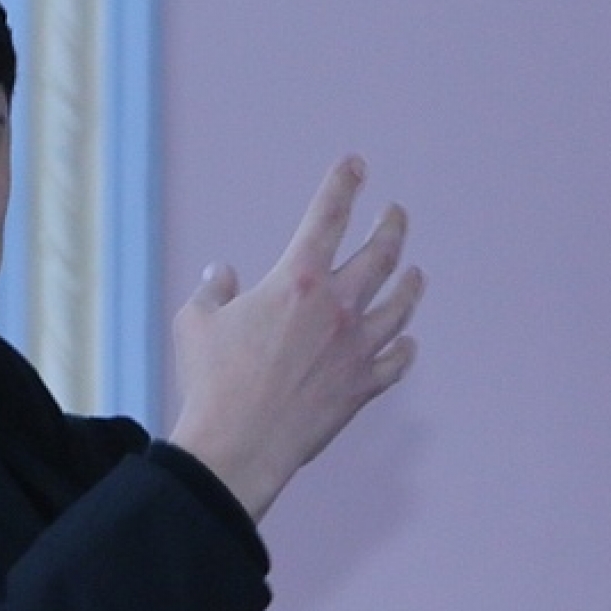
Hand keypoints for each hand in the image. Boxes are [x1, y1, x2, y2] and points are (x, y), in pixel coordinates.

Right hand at [168, 156, 424, 520]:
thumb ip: (212, 289)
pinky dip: (404, 348)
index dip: (343, 185)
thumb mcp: (195, 323)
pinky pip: (396, 361)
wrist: (239, 445)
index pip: (326, 217)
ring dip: (408, 283)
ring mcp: (357, 348)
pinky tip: (407, 342)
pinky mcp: (362, 387)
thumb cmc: (211, 382)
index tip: (355, 165)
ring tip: (414, 272)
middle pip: (380, 255)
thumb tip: (222, 272)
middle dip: (390, 227)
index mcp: (297, 282)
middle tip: (394, 213)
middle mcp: (338, 307)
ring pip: (398, 304)